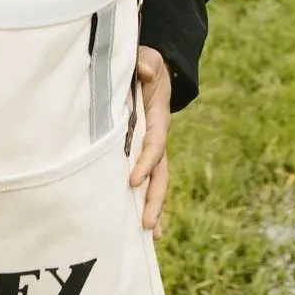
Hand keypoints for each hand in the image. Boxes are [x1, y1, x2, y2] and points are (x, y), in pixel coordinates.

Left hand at [129, 46, 171, 238]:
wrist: (153, 68)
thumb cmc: (146, 64)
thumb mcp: (148, 57)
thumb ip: (146, 63)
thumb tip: (145, 72)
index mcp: (157, 118)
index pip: (154, 144)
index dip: (146, 162)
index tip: (133, 181)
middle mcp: (158, 137)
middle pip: (161, 173)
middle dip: (155, 199)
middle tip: (148, 224)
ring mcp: (153, 148)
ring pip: (157, 181)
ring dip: (154, 207)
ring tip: (150, 236)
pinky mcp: (144, 152)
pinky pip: (147, 179)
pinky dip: (147, 202)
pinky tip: (142, 229)